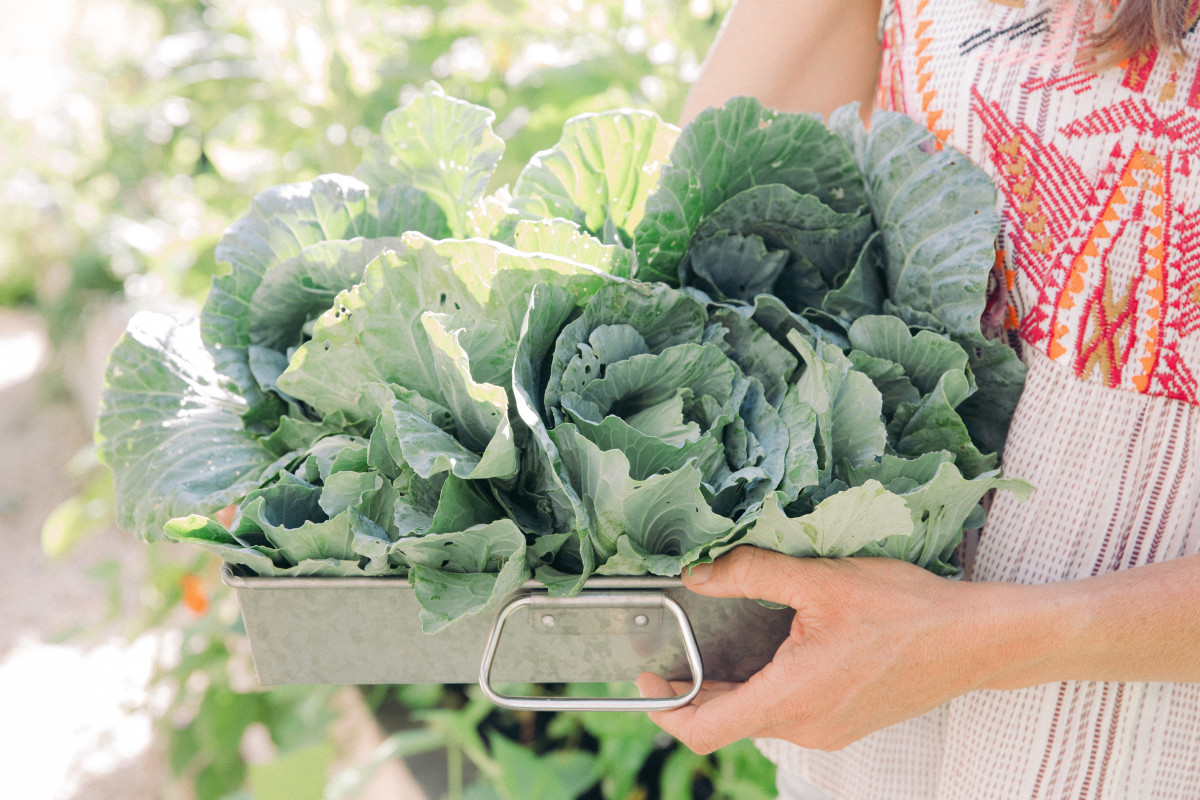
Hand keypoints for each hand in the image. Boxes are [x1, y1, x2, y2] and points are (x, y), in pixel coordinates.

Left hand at [637, 546, 984, 752]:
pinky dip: (766, 688)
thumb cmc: (906, 610)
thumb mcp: (820, 579)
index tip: (646, 683)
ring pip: (761, 716)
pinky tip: (769, 650)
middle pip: (730, 721)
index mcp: (792, 698)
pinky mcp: (846, 723)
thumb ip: (752, 573)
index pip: (707, 730)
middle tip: (673, 654)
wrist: (977, 640)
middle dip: (695, 691)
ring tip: (716, 646)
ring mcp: (829, 730)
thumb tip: (699, 573)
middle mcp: (806, 727)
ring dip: (732, 688)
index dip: (665, 712)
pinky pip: (790, 712)